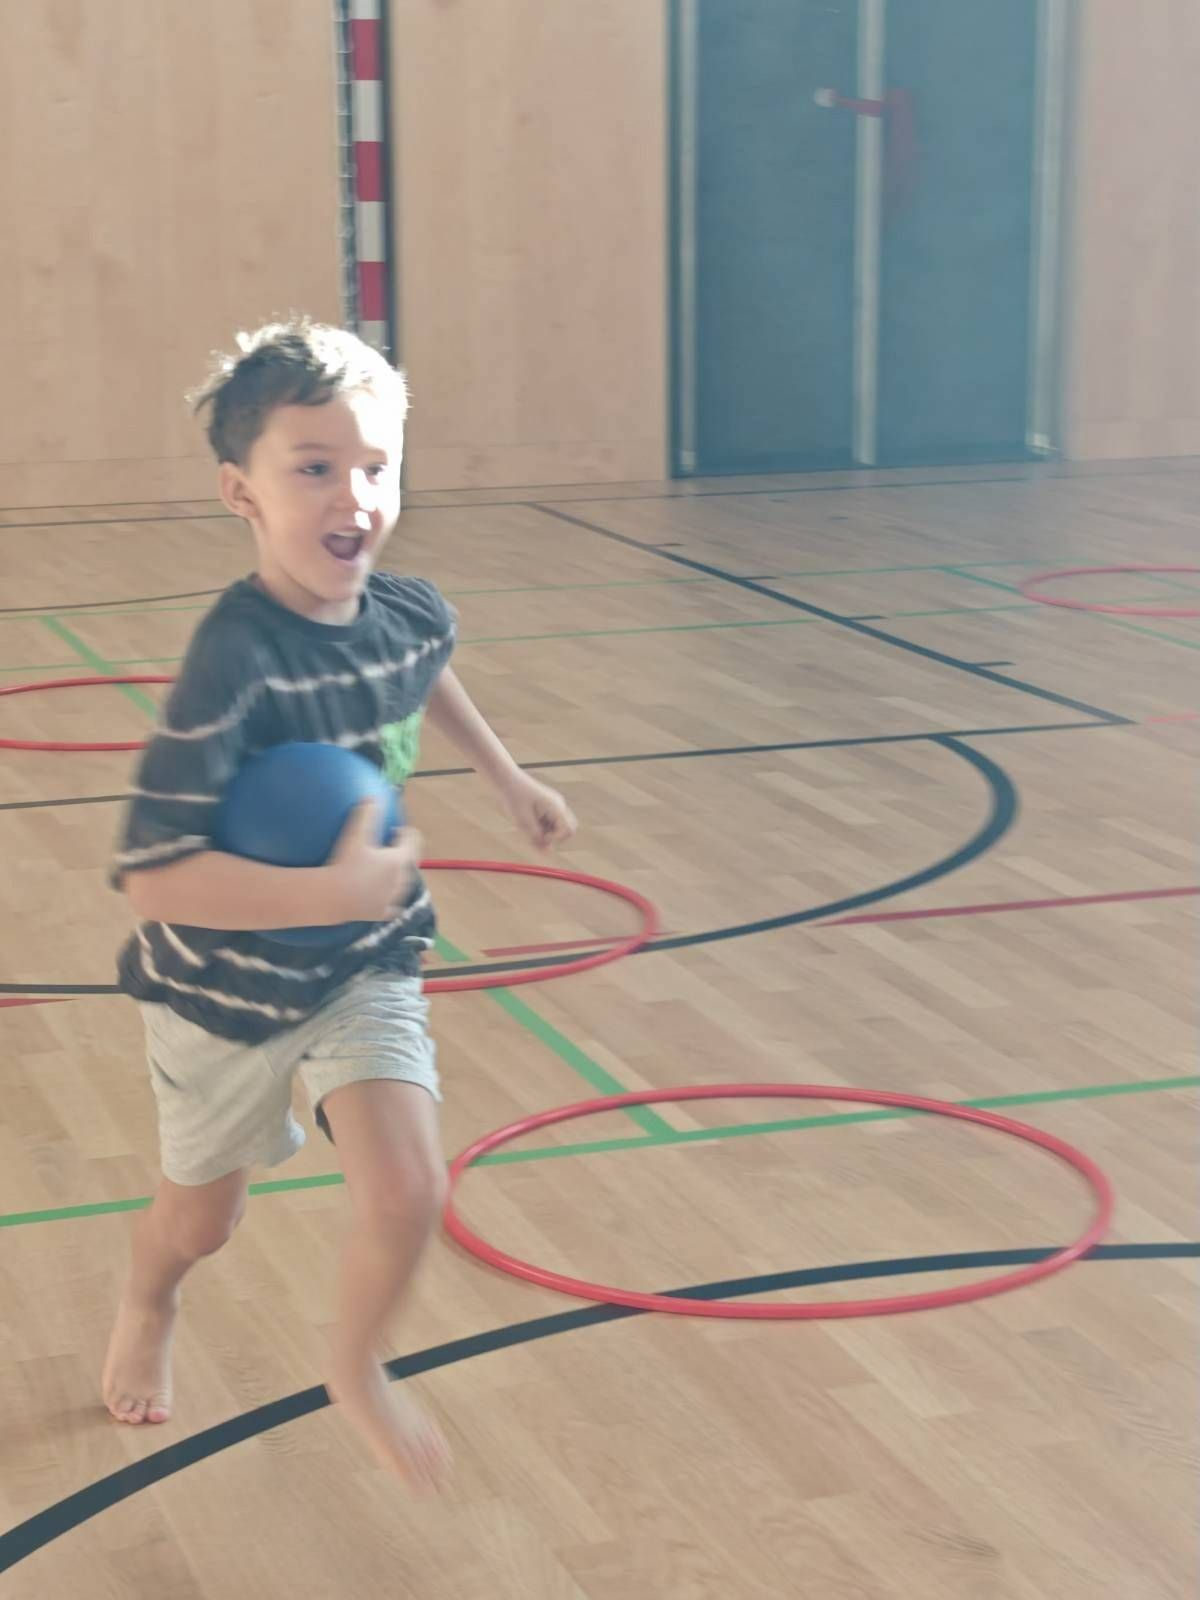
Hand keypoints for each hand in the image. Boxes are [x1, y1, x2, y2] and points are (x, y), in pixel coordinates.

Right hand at [326, 801, 422, 921]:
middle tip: (397, 849)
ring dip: (400, 876)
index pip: (412, 842)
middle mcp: (400, 880)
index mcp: (399, 860)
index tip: (401, 829)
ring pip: (403, 885)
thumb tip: (372, 796)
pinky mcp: (382, 913)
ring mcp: (392, 898)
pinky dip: (391, 902)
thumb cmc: (345, 864)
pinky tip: (386, 900)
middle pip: (411, 863)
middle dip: (406, 854)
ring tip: (391, 872)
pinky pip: (392, 908)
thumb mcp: (356, 836)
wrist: (334, 897)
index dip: (408, 833)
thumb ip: (367, 814)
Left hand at [501, 773, 576, 850]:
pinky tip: (526, 817)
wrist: (505, 779)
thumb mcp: (523, 822)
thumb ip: (536, 838)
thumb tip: (548, 853)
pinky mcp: (547, 805)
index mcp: (556, 807)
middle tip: (534, 831)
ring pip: (557, 827)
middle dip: (553, 836)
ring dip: (544, 831)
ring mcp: (554, 804)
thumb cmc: (514, 798)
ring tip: (526, 822)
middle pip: (568, 829)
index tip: (537, 834)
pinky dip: (540, 825)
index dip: (554, 838)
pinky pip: (549, 822)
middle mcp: (559, 805)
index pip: (568, 830)